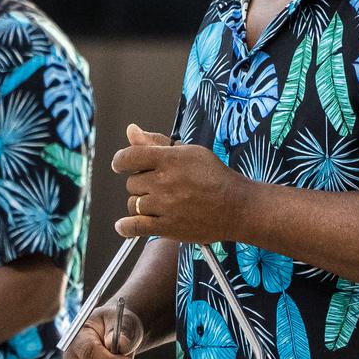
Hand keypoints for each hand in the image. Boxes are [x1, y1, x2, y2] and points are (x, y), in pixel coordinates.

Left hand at [113, 125, 256, 248]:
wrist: (236, 206)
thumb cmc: (214, 176)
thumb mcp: (189, 151)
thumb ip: (157, 142)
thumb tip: (131, 130)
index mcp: (169, 159)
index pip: (129, 157)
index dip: (121, 161)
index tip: (123, 165)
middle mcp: (164, 182)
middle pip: (132, 182)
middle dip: (142, 183)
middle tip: (161, 186)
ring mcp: (164, 206)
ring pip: (133, 204)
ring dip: (141, 204)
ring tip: (160, 203)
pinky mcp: (167, 227)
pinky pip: (135, 227)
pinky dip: (126, 227)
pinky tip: (124, 226)